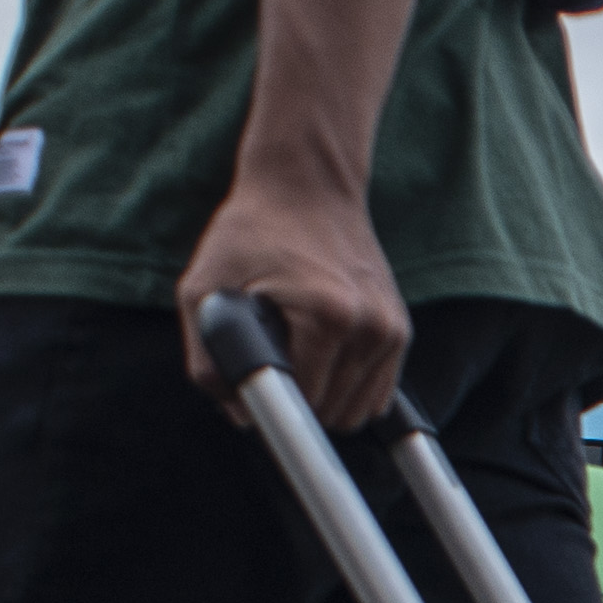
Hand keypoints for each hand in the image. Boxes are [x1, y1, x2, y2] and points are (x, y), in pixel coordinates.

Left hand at [178, 177, 405, 431]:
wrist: (307, 187)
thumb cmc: (249, 233)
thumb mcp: (202, 289)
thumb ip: (206, 360)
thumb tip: (238, 415)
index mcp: (328, 316)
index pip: (304, 408)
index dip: (269, 411)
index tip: (254, 394)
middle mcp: (372, 326)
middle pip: (333, 416)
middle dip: (297, 404)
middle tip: (271, 360)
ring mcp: (392, 331)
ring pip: (358, 412)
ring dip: (323, 399)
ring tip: (296, 355)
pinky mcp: (400, 332)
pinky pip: (377, 395)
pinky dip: (345, 388)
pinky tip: (321, 357)